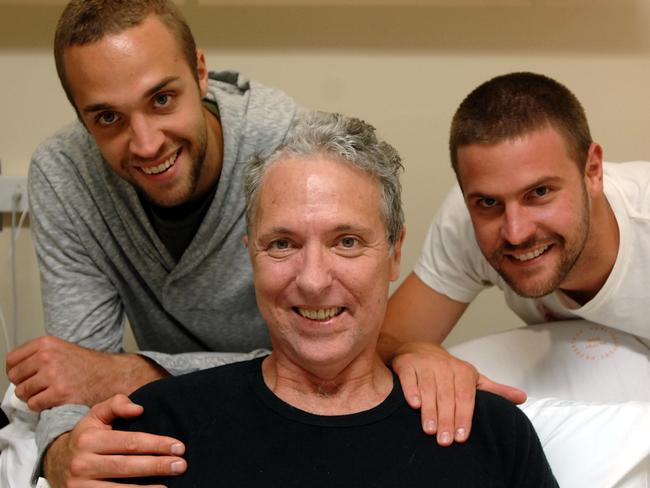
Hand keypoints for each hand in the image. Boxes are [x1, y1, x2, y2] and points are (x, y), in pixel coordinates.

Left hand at [6, 336, 167, 410]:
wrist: (111, 376)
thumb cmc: (87, 365)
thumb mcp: (62, 349)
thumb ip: (38, 355)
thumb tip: (13, 369)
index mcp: (46, 343)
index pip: (12, 360)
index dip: (17, 371)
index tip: (26, 376)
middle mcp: (47, 357)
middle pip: (15, 377)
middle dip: (25, 384)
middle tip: (42, 386)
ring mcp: (52, 375)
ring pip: (23, 393)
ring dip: (34, 397)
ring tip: (50, 392)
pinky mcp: (58, 393)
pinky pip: (34, 405)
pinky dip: (43, 406)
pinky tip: (56, 400)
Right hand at [44, 394, 185, 486]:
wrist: (54, 463)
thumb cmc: (86, 437)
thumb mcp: (96, 415)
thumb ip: (116, 404)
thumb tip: (139, 409)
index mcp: (89, 440)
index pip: (130, 442)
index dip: (157, 444)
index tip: (179, 446)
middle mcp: (83, 464)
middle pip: (128, 467)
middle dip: (157, 466)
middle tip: (181, 465)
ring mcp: (80, 486)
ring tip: (169, 485)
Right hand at [391, 341, 526, 445]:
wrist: (418, 348)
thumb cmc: (447, 370)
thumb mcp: (471, 378)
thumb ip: (494, 390)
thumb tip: (522, 398)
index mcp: (463, 372)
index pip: (466, 397)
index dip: (464, 417)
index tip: (461, 437)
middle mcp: (445, 366)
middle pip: (447, 396)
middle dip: (446, 419)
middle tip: (444, 441)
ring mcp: (425, 364)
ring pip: (428, 389)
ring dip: (429, 410)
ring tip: (429, 430)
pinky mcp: (407, 364)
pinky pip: (409, 379)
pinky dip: (411, 391)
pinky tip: (413, 405)